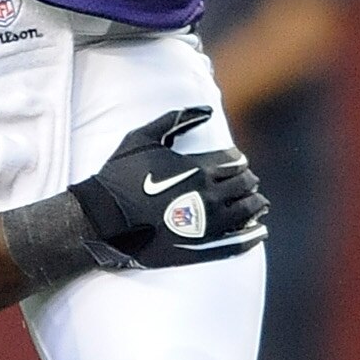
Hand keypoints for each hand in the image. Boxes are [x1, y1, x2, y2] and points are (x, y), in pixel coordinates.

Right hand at [69, 107, 267, 270]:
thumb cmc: (119, 175)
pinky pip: (239, 243)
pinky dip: (253, 236)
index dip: (238, 161)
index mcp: (199, 169)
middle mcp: (209, 197)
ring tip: (256, 205)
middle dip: (248, 182)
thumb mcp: (142, 138)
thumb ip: (176, 119)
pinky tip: (257, 232)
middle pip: (246, 186)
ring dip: (255, 205)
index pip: (237, 162)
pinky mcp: (202, 248)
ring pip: (248, 213)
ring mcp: (208, 226)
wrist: (102, 218)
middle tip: (245, 183)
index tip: (234, 163)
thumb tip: (207, 110)